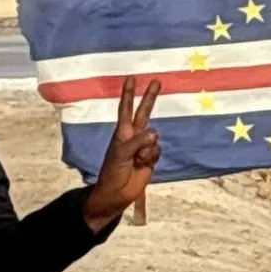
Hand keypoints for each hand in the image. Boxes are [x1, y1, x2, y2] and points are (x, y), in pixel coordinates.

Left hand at [82, 76, 161, 232]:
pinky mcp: (151, 158)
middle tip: (157, 81)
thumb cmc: (113, 172)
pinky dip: (152, 157)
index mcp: (122, 132)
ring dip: (147, 149)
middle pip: (144, 112)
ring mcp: (143, 147)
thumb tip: (154, 133)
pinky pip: (157, 150)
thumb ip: (138, 142)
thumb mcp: (121, 154)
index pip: (126, 108)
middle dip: (150, 97)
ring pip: (154, 138)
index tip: (131, 78)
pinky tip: (143, 165)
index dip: (128, 94)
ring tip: (137, 161)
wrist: (117, 193)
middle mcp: (133, 136)